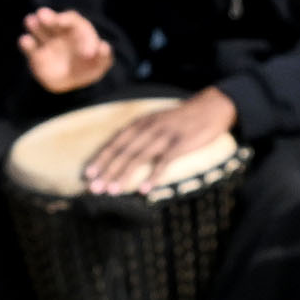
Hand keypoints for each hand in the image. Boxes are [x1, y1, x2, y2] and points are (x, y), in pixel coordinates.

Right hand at [21, 7, 113, 94]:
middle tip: (42, 14)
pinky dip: (27, 44)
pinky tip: (25, 40)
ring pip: (40, 30)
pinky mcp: (36, 56)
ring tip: (30, 21)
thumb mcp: (100, 65)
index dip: (67, 20)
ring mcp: (47, 43)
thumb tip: (104, 46)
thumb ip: (104, 56)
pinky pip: (30, 48)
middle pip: (53, 21)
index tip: (61, 22)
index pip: (72, 21)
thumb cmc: (88, 68)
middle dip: (48, 17)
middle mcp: (60, 32)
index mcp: (76, 30)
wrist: (73, 82)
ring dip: (35, 25)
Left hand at [83, 85, 237, 193]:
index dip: (101, 158)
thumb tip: (122, 154)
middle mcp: (148, 127)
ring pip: (138, 157)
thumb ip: (140, 135)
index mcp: (140, 123)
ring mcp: (164, 135)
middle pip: (123, 152)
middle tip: (95, 189)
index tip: (88, 174)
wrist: (210, 108)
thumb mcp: (156, 121)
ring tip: (113, 191)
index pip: (115, 142)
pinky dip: (153, 176)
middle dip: (107, 171)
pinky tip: (144, 190)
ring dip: (124, 175)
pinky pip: (164, 162)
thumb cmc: (181, 120)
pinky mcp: (180, 144)